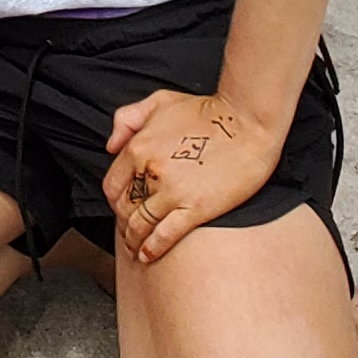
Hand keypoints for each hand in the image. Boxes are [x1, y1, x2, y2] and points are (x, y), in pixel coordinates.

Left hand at [102, 86, 283, 264]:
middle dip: (123, 223)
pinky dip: (153, 248)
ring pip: (141, 224)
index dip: (114, 200)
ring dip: (133, 240)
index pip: (113, 184)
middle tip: (127, 232)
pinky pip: (166, 235)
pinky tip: (148, 255)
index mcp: (139, 147)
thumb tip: (111, 145)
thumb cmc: (207, 111)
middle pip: (124, 208)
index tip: (121, 207)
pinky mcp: (196, 209)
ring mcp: (172, 193)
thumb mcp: (160, 101)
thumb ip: (128, 119)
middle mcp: (151, 171)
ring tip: (135, 248)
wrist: (247, 122)